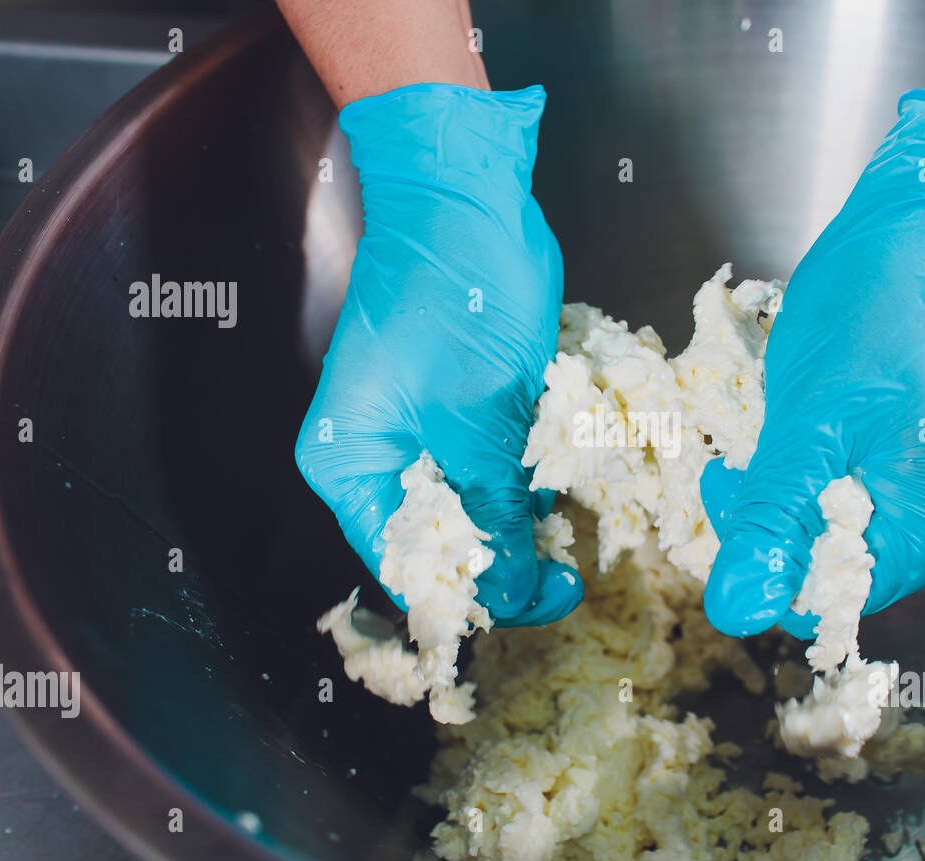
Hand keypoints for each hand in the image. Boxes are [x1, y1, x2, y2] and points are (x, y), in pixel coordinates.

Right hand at [295, 83, 581, 625]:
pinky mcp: (465, 408)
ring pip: (478, 507)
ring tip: (574, 519)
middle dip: (505, 557)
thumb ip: (496, 511)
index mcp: (350, 461)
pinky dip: (533, 473)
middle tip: (567, 572)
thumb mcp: (480, 417)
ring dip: (527, 514)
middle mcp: (377, 456)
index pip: (403, 563)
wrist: (469, 195)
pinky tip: (568, 472)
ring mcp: (422, 431)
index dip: (468, 596)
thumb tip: (513, 593)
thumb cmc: (457, 295)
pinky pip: (498, 465)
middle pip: (442, 543)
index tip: (534, 601)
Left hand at [702, 89, 924, 637]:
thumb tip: (736, 610)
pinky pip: (844, 492)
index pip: (829, 602)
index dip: (766, 567)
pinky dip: (804, 471)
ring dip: (782, 496)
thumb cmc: (880, 308)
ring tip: (763, 439)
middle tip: (736, 463)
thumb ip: (773, 520)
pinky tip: (791, 429)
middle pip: (830, 568)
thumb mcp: (809, 422)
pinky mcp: (910, 453)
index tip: (731, 500)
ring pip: (829, 529)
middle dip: (771, 527)